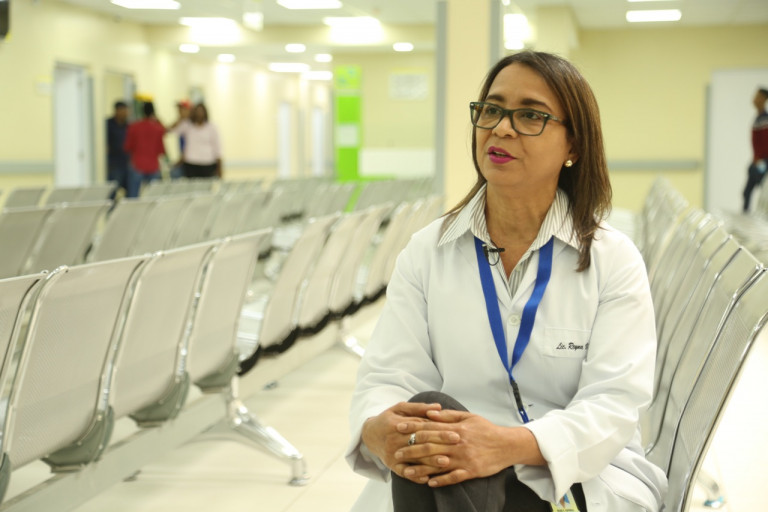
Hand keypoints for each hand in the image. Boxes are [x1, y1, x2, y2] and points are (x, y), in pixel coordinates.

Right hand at [361, 402, 460, 481]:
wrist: (369, 434)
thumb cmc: (389, 419)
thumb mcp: (400, 408)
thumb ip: (419, 408)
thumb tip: (439, 407)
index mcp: (398, 424)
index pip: (422, 427)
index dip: (439, 430)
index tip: (456, 432)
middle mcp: (395, 440)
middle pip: (420, 443)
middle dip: (439, 444)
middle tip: (457, 445)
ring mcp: (392, 454)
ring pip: (414, 459)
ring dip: (430, 462)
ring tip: (447, 462)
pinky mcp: (391, 465)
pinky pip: (404, 472)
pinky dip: (415, 476)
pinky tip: (428, 479)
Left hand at [393, 409, 543, 487]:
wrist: (507, 445)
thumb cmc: (486, 429)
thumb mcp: (468, 417)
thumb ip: (447, 416)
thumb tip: (429, 413)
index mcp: (456, 429)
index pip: (430, 428)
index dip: (413, 428)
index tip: (399, 428)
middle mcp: (457, 444)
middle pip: (430, 447)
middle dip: (411, 449)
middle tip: (396, 453)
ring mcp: (464, 458)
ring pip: (438, 464)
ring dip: (421, 469)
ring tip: (406, 472)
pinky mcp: (470, 471)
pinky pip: (453, 477)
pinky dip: (441, 480)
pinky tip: (429, 483)